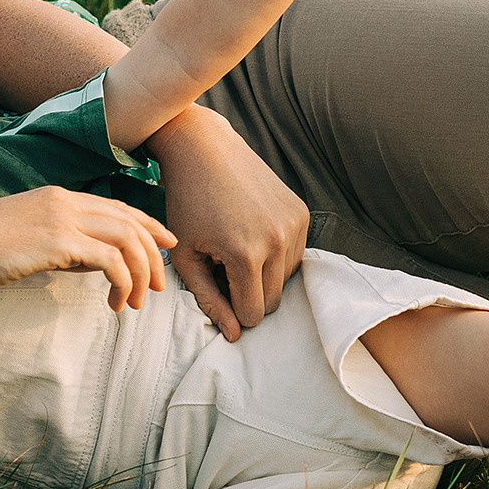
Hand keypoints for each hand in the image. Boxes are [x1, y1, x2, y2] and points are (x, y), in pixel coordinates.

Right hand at [0, 187, 175, 310]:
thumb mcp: (25, 240)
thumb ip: (59, 243)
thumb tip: (89, 262)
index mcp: (56, 196)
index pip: (115, 206)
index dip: (146, 225)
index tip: (163, 246)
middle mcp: (64, 200)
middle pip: (130, 220)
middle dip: (154, 252)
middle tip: (162, 283)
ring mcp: (63, 217)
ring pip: (128, 238)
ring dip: (142, 272)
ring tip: (140, 301)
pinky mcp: (60, 241)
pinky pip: (112, 260)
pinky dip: (124, 282)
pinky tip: (117, 302)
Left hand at [145, 106, 307, 339]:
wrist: (205, 152)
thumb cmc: (186, 205)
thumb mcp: (185, 257)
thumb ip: (209, 299)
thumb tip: (234, 336)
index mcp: (246, 254)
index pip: (252, 314)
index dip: (232, 311)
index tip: (216, 291)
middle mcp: (278, 240)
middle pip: (272, 301)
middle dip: (248, 297)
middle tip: (221, 271)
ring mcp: (295, 225)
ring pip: (286, 281)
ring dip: (262, 277)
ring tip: (234, 252)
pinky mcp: (302, 213)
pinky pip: (295, 256)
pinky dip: (275, 257)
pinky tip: (250, 236)